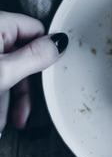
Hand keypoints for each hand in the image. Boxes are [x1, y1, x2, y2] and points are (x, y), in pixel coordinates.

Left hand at [0, 11, 67, 131]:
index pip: (35, 29)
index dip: (44, 55)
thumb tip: (61, 42)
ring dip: (7, 102)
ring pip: (4, 72)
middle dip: (23, 90)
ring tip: (2, 126)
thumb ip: (34, 56)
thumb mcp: (3, 72)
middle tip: (22, 116)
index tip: (48, 78)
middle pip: (20, 56)